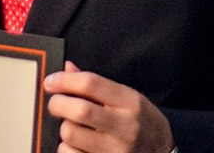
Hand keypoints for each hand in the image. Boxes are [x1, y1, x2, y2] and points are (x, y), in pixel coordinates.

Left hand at [43, 62, 174, 152]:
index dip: (65, 80)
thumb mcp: (128, 97)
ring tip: (71, 125)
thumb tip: (67, 69)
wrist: (162, 152)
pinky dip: (66, 148)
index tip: (50, 81)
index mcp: (130, 102)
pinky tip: (75, 144)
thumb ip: (97, 85)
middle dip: (57, 104)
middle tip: (54, 103)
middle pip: (79, 110)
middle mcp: (125, 127)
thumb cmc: (142, 121)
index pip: (91, 84)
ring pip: (71, 135)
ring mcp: (115, 151)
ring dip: (63, 128)